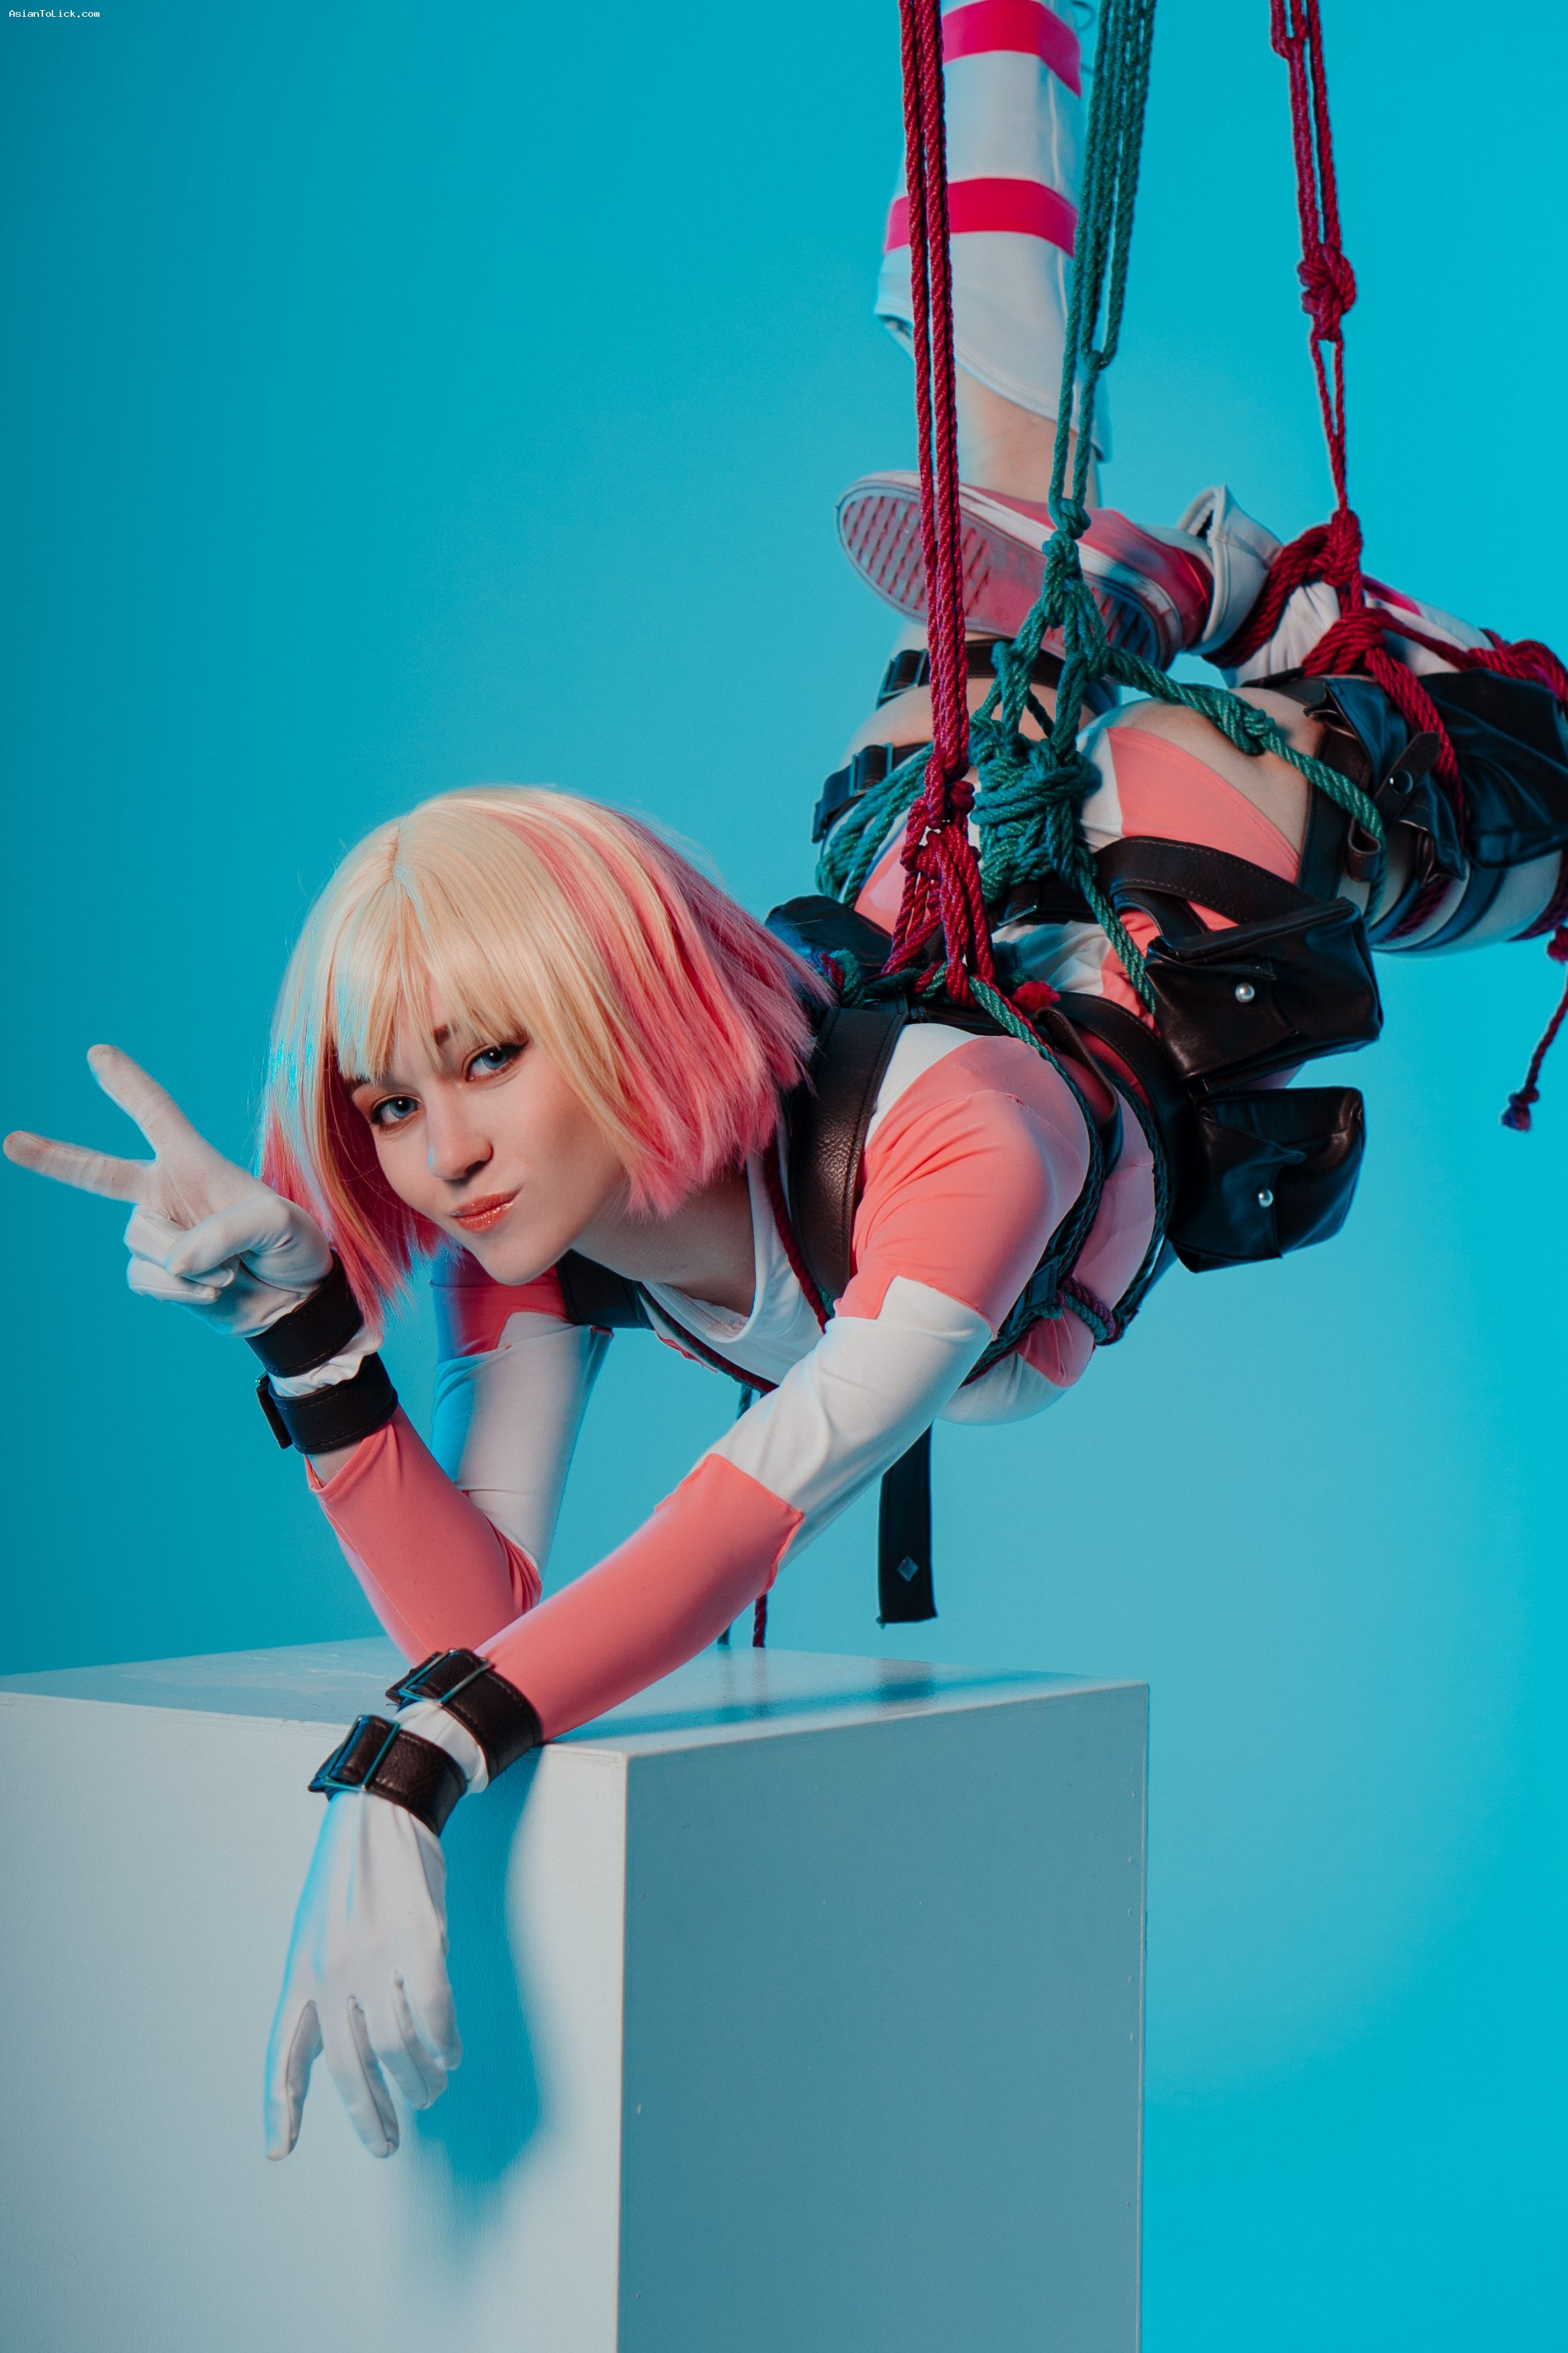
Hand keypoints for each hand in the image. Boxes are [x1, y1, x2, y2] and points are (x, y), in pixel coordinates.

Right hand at [3, 1044, 332, 1336]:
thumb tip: (174, 1261)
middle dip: (54, 1157)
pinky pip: (145, 1277)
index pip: (156, 1115)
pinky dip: (181, 1290)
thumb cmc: (294, 1247)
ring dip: (188, 1259)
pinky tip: (214, 1290)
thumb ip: (228, 1232)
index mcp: (196, 1163)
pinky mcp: (157, 1275)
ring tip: (232, 1267)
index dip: (128, 1084)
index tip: (97, 1053)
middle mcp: (168, 1193)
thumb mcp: (280, 1224)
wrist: (296, 1302)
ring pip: (140, 1237)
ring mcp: (159, 1235)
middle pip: (99, 1172)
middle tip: (10, 1142)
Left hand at [264, 1789, 460, 2159]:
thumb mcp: (315, 1936)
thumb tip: (332, 2048)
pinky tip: (451, 2054)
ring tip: (429, 2094)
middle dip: (369, 2117)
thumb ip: (320, 1990)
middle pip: (350, 2068)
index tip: (277, 2152)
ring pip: (397, 2047)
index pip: (283, 2055)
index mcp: (299, 1973)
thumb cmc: (351, 1877)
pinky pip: (434, 2011)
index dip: (280, 2107)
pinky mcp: (419, 1941)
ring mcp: (375, 1958)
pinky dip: (445, 2041)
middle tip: (386, 2144)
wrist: (381, 1811)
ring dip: (416, 2082)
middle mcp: (331, 1972)